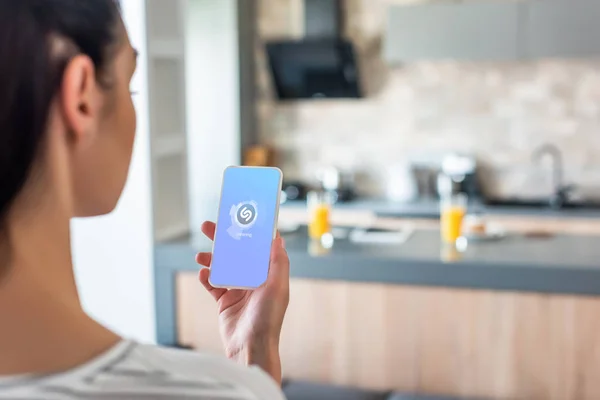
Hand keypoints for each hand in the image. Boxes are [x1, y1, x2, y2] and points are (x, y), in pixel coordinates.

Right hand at [196, 221, 289, 382]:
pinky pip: (212, 285)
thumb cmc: (267, 319)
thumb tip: (278, 237)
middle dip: (223, 240)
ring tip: (200, 255)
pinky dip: (206, 277)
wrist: (250, 347)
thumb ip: (278, 262)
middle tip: (209, 226)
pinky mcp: (225, 302)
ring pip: (222, 266)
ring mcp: (238, 290)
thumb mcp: (277, 287)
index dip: (248, 232)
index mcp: (268, 274)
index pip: (257, 247)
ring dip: (211, 258)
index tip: (237, 217)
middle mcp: (253, 280)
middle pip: (236, 253)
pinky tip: (203, 274)